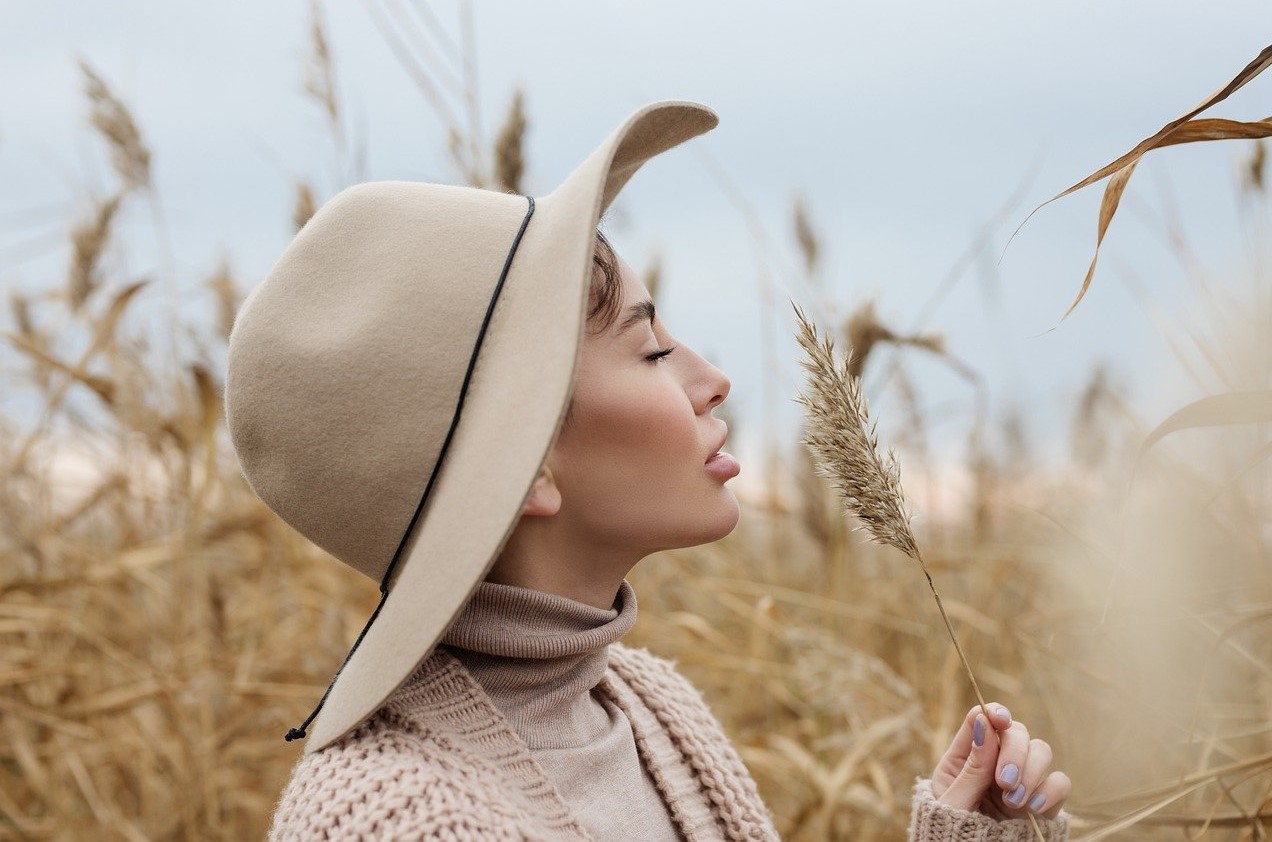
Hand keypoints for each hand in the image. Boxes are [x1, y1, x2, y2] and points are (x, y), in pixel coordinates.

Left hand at [929, 702, 1070, 820]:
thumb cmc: (950, 835)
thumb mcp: (954, 802)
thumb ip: (971, 768)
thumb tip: (985, 723)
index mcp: (965, 757)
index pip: (983, 719)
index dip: (995, 713)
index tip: (1000, 720)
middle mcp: (996, 763)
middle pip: (1017, 732)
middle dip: (1015, 752)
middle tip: (1005, 782)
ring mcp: (1021, 781)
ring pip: (1042, 751)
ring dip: (1031, 772)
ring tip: (1013, 801)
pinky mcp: (1042, 802)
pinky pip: (1059, 783)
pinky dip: (1051, 791)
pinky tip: (1033, 809)